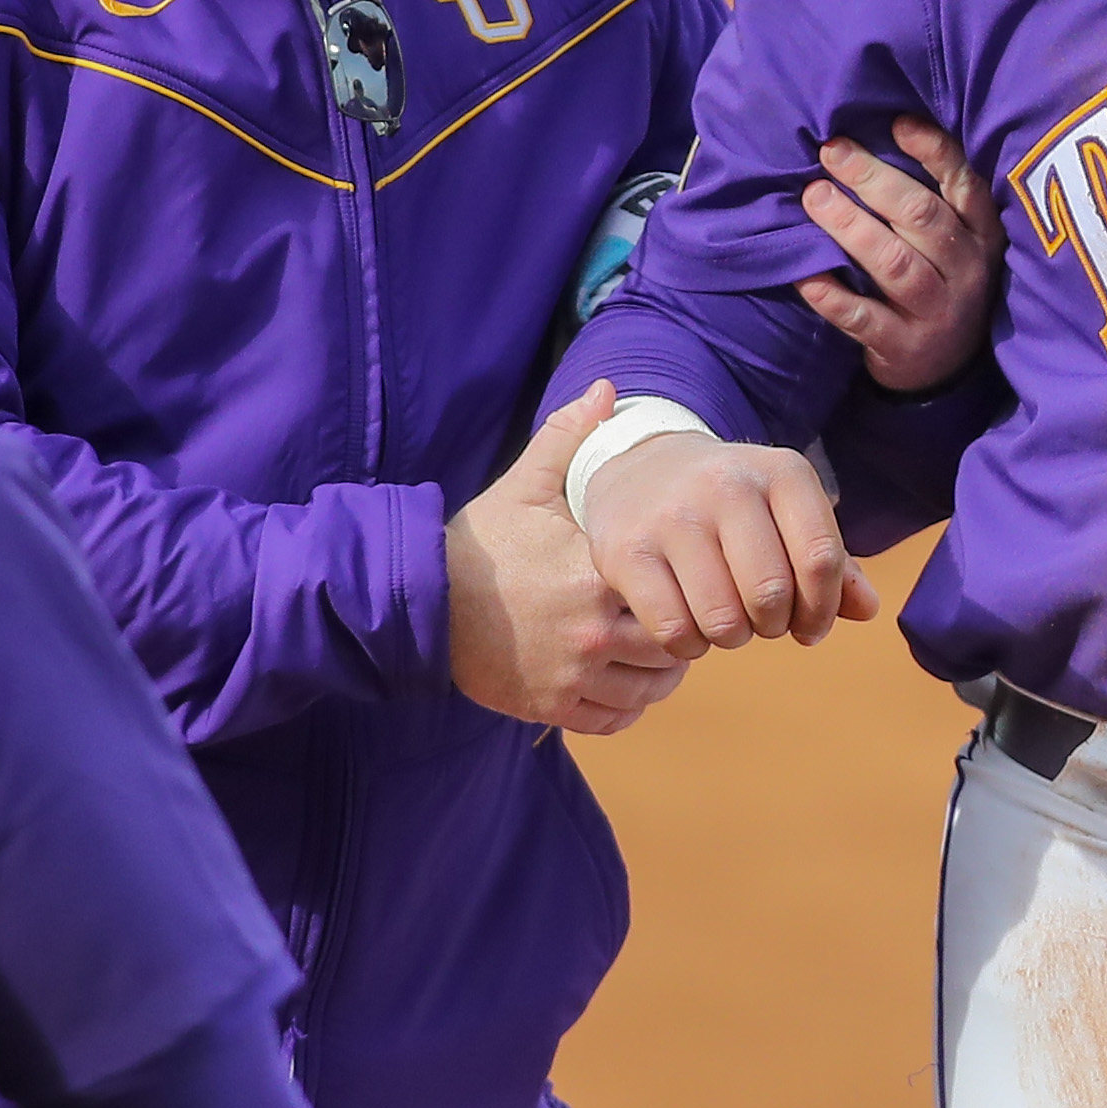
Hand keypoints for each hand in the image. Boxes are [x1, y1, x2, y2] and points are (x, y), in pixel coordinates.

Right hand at [446, 387, 690, 733]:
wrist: (419, 603)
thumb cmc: (478, 543)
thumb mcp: (523, 485)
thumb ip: (568, 439)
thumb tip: (607, 389)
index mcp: (596, 572)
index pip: (678, 587)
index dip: (688, 581)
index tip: (681, 573)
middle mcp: (592, 629)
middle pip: (675, 643)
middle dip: (682, 631)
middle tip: (677, 616)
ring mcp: (572, 673)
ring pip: (652, 687)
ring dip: (661, 673)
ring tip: (656, 651)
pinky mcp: (551, 707)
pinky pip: (616, 718)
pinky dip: (628, 706)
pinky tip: (624, 682)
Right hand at [580, 431, 877, 655]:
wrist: (639, 464)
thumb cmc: (731, 504)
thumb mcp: (786, 512)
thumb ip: (832, 562)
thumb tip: (867, 608)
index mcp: (781, 472)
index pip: (821, 559)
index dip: (822, 609)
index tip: (810, 624)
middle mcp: (727, 485)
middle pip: (771, 594)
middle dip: (774, 625)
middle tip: (763, 620)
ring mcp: (672, 517)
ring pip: (723, 620)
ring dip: (732, 638)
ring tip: (727, 619)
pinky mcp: (625, 551)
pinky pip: (673, 630)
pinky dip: (688, 646)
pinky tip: (689, 624)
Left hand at [795, 118, 1000, 393]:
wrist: (946, 370)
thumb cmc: (941, 280)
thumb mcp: (956, 239)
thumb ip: (931, 195)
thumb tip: (878, 130)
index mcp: (981, 234)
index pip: (965, 185)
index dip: (934, 152)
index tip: (896, 123)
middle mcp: (966, 270)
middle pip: (922, 218)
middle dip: (874, 181)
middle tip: (832, 152)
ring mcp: (937, 311)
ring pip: (895, 264)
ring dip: (852, 228)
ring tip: (814, 197)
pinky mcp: (904, 347)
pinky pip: (865, 318)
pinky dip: (834, 297)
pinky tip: (806, 275)